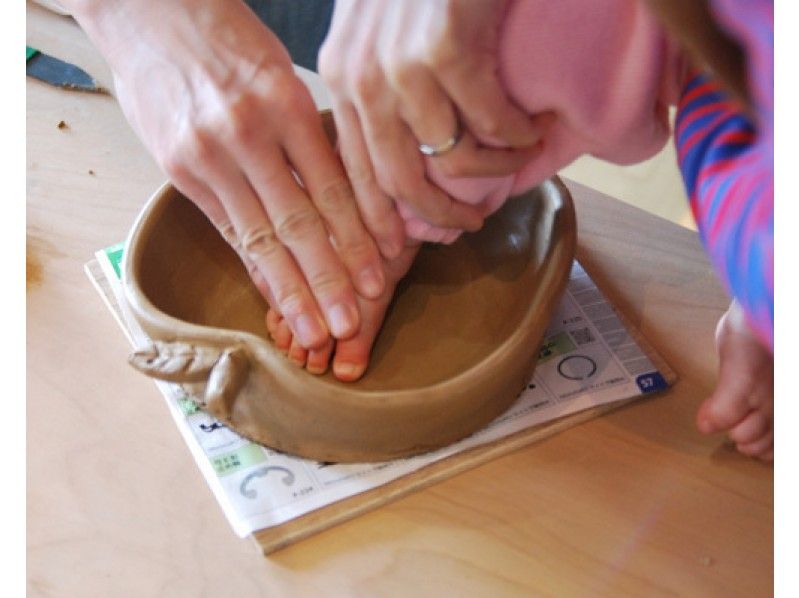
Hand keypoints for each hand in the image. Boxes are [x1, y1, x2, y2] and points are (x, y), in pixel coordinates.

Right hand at [68, 0, 385, 348]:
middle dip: (329, 280)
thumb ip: (307, 141)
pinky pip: (226, 229)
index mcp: (287, 105)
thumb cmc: (229, 43)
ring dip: (291, 290)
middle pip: (299, 223)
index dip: (359, 239)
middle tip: (351, 324)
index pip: (332, 189)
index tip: (380, 278)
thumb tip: (338, 209)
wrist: (150, 13)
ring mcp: (207, 154)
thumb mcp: (281, 77)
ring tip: (316, 330)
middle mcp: (247, 134)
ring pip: (261, 237)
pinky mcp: (178, 169)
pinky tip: (273, 296)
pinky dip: (253, 266)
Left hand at [319, 0, 551, 244]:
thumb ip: (383, 89)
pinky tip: (532, 126)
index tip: (406, 251)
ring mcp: (402, 65)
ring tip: (518, 158)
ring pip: (451, 158)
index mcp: (342, 79)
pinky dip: (518, 136)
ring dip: (494, 170)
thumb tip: (411, 153)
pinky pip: (492, 123)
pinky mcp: (447, 48)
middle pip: (399, 181)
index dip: (382, 221)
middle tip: (471, 225)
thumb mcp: (381, 34)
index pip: (354, 173)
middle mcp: (363, 78)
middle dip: (439, 217)